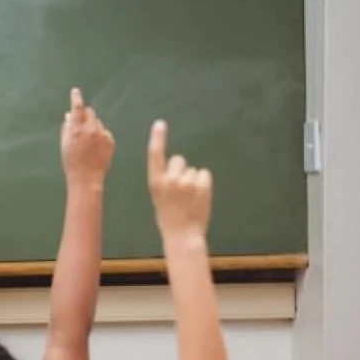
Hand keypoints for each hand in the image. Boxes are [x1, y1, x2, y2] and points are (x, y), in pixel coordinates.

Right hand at [61, 88, 114, 186]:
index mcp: (77, 129)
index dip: (76, 98)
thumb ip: (67, 127)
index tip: (76, 91)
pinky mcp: (110, 140)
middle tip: (81, 127)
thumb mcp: (64, 144)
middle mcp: (91, 129)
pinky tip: (95, 148)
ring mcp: (102, 134)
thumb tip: (69, 115)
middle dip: (85, 115)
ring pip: (98, 122)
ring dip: (93, 126)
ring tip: (88, 143)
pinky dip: (100, 135)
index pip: (77, 107)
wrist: (86, 178)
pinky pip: (105, 132)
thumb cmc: (71, 162)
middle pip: (90, 112)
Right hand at [147, 120, 212, 239]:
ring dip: (193, 180)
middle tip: (181, 191)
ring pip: (193, 170)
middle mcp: (169, 179)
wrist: (182, 236)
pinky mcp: (202, 183)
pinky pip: (204, 174)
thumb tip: (177, 166)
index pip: (155, 155)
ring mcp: (186, 181)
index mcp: (155, 182)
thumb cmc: (169, 218)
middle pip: (178, 160)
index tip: (160, 124)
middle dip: (181, 170)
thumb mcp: (159, 198)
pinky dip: (204, 184)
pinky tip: (199, 198)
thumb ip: (165, 181)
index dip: (157, 138)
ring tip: (190, 199)